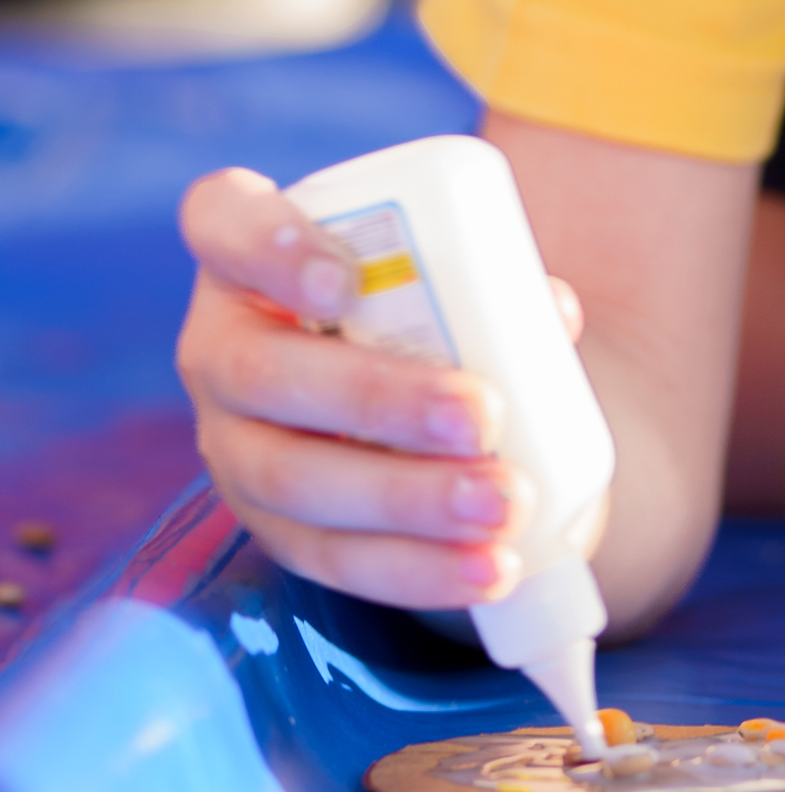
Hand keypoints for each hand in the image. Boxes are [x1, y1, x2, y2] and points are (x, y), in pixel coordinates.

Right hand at [175, 168, 576, 607]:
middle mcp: (223, 350)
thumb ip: (496, 282)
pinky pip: (332, 559)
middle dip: (377, 399)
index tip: (342, 277)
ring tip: (505, 501)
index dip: (266, 244)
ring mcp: (236, 447)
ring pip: (294, 481)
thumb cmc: (427, 315)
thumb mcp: (450, 282)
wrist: (416, 411)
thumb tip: (554, 312)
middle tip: (481, 414)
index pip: (223, 222)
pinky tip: (488, 568)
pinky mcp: (278, 529)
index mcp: (251, 259)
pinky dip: (417, 569)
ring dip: (408, 498)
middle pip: (265, 374)